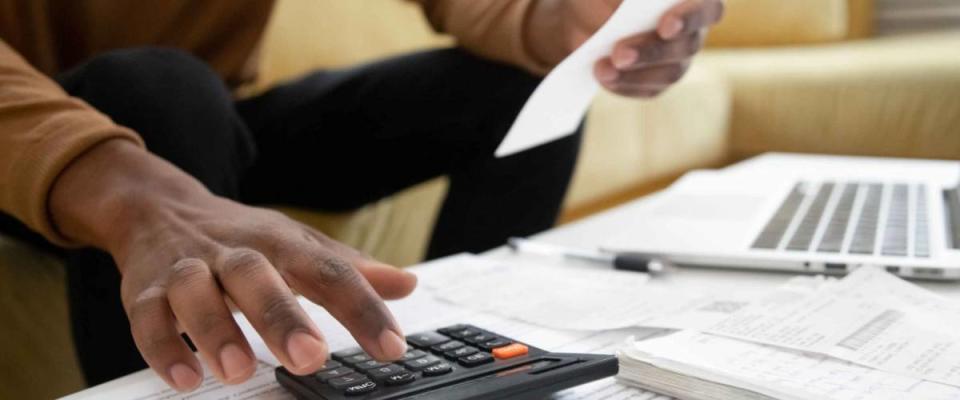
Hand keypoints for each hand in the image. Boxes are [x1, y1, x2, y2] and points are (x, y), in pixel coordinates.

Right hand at [50, 140, 416, 390]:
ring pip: (195, 292)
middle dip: (281, 316)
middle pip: (256, 275)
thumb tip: (406, 284)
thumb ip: (348, 269)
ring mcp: (186, 269)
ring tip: (238, 370)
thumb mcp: (297, 244)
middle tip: (311, 357)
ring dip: (215, 330)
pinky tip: (185, 379)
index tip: (392, 346)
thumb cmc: (241, 237)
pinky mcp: (143, 290)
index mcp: (280, 243)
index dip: (363, 308)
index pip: (328, 271)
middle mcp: (233, 253)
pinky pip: (147, 317)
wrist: (158, 207)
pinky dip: (163, 348)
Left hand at [529, 0, 723, 97]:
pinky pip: (649, 89)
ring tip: (603, 69)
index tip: (665, 26)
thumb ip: (622, 0)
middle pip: (686, 46)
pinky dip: (625, 84)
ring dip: (635, 73)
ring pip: (670, 73)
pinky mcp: (659, 80)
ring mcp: (678, 58)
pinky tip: (603, 76)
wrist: (589, 15)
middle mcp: (692, 29)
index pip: (707, 9)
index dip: (690, 18)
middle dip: (651, 51)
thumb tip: (623, 9)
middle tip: (619, 54)